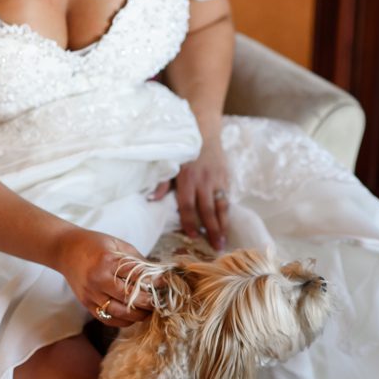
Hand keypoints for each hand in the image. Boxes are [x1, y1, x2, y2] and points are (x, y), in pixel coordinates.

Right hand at [55, 228, 152, 327]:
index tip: (166, 285)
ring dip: (137, 315)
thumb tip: (159, 275)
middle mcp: (98, 279)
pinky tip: (133, 317)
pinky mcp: (86, 304)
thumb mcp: (117, 245)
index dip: (154, 282)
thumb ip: (137, 261)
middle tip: (161, 302)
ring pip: (119, 312)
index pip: (136, 276)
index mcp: (107, 261)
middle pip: (129, 298)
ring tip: (149, 312)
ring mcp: (91, 294)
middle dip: (148, 302)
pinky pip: (107, 319)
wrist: (65, 250)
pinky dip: (123, 321)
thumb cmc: (94, 244)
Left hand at [172, 133, 230, 250]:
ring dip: (223, 225)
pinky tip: (227, 225)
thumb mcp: (169, 163)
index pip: (188, 206)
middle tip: (216, 248)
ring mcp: (217, 179)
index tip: (193, 236)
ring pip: (221, 206)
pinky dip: (227, 213)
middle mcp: (203, 180)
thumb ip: (162, 182)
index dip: (190, 223)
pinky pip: (227, 198)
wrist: (204, 130)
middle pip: (207, 210)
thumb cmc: (183, 151)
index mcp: (187, 178)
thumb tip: (151, 199)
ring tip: (224, 241)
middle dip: (212, 230)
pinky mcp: (226, 177)